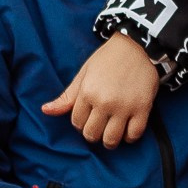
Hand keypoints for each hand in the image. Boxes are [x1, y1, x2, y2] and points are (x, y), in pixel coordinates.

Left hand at [43, 31, 160, 148]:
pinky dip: (129, 137)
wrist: (137, 46)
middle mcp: (104, 102)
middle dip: (93, 134)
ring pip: (111, 139)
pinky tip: (127, 130)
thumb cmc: (107, 59)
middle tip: (99, 127)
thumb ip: (67, 96)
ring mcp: (124, 106)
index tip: (88, 117)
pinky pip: (134, 134)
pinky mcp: (143, 108)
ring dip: (109, 141)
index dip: (81, 123)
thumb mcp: (84, 74)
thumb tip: (45, 110)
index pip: (77, 122)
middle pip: (92, 134)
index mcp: (87, 92)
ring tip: (111, 134)